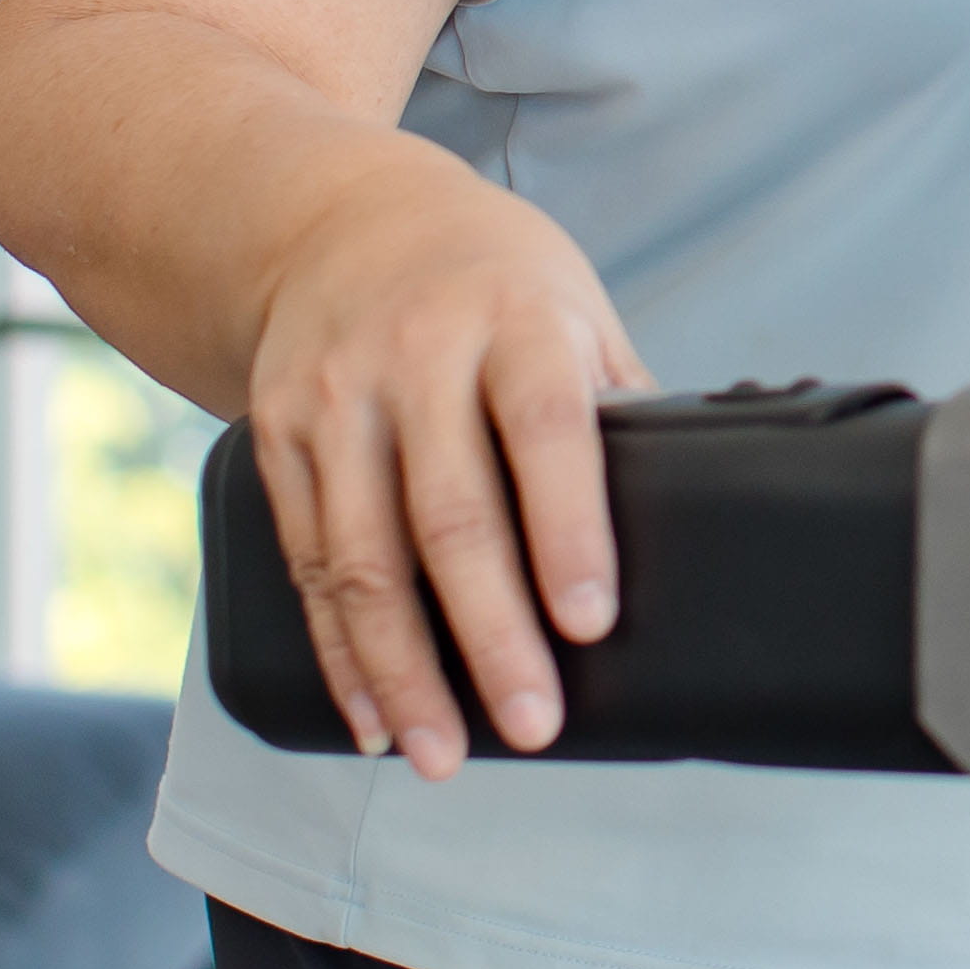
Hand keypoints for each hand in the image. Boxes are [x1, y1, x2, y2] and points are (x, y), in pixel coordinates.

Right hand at [242, 138, 651, 774]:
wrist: (335, 215)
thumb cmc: (492, 277)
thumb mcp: (573, 303)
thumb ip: (616, 401)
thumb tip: (694, 510)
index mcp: (514, 319)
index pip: (544, 430)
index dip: (567, 530)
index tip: (591, 622)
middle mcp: (415, 357)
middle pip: (450, 516)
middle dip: (491, 635)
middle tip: (533, 724)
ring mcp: (335, 400)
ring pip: (363, 557)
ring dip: (403, 670)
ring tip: (443, 753)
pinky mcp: (275, 439)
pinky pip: (306, 562)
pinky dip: (339, 651)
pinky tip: (373, 717)